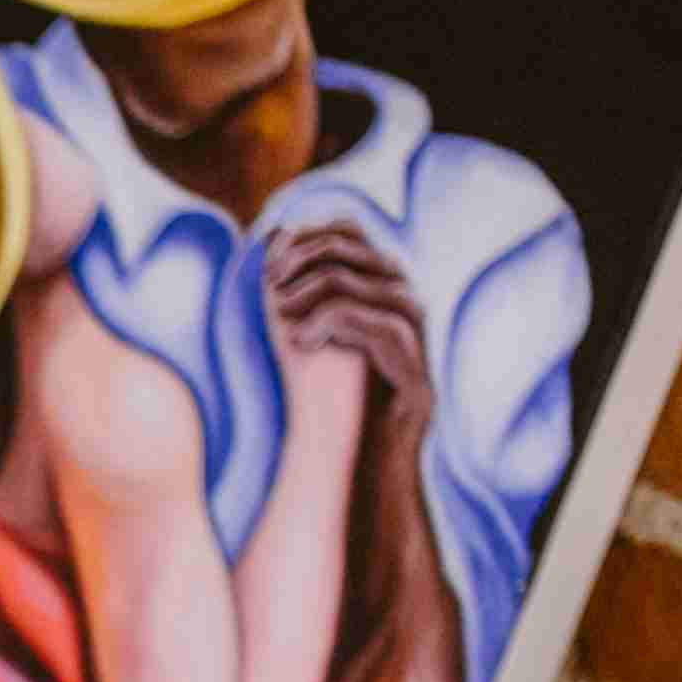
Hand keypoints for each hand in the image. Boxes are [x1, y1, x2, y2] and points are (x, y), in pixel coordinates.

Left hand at [267, 222, 430, 434]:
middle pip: (350, 245)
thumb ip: (295, 285)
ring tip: (280, 313)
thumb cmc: (334, 392)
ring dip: (309, 291)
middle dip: (301, 259)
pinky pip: (371, 321)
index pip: (348, 227)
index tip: (269, 263)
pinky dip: (327, 323)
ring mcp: (413, 323)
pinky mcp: (412, 357)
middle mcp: (403, 293)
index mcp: (381, 281)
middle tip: (269, 283)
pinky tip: (300, 341)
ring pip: (357, 280)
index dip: (305, 234)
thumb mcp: (306, 329)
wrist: (366, 454)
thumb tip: (272, 233)